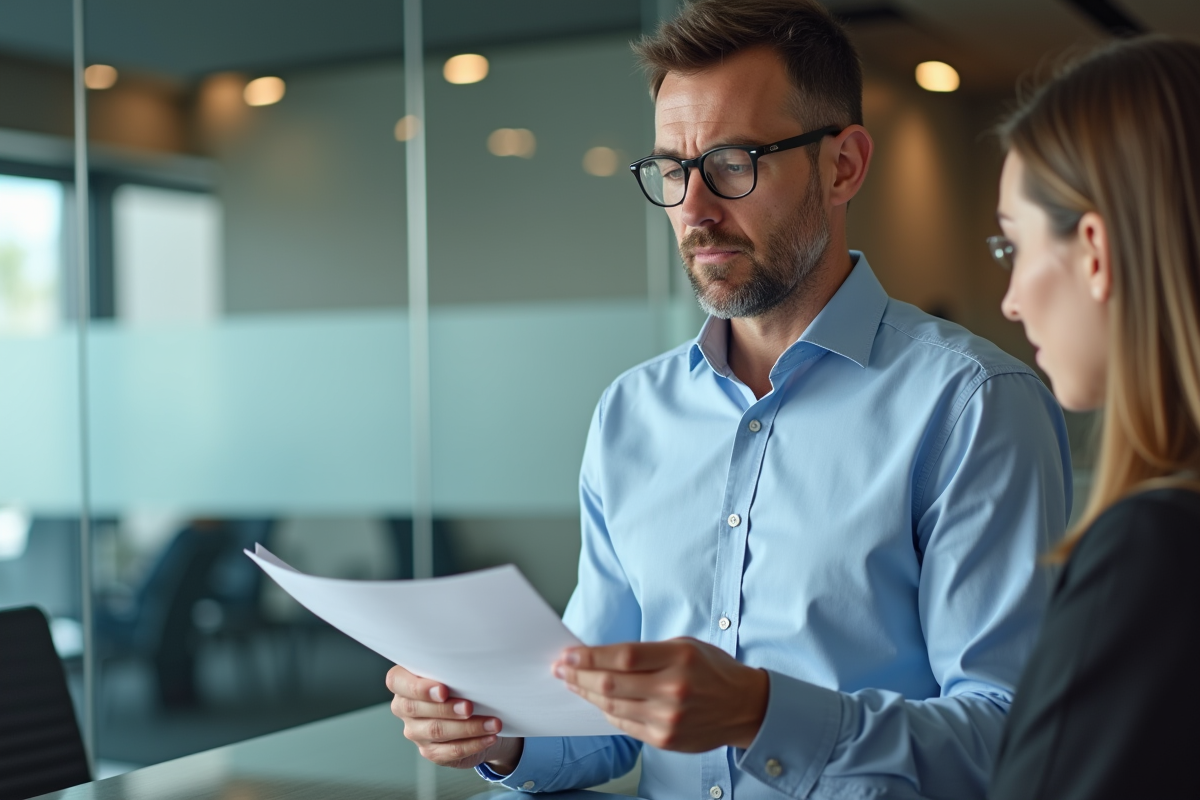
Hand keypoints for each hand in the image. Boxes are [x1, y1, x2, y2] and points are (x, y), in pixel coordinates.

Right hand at [386, 665, 523, 772]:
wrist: (475, 712)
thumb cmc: (460, 684)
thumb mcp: (453, 671)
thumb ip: (451, 667)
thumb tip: (472, 665)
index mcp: (403, 682)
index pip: (397, 682)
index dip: (419, 688)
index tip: (443, 690)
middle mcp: (404, 708)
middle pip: (417, 709)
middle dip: (446, 708)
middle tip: (469, 706)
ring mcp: (416, 732)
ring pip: (437, 731)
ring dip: (468, 727)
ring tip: (492, 723)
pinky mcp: (431, 751)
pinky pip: (451, 751)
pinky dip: (473, 744)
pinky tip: (489, 737)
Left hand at [552, 638, 768, 751]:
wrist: (745, 707)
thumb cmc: (712, 670)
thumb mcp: (683, 647)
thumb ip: (645, 652)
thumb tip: (600, 656)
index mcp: (678, 658)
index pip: (622, 657)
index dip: (589, 657)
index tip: (568, 655)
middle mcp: (673, 689)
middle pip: (611, 684)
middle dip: (579, 676)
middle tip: (561, 669)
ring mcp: (668, 718)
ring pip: (612, 707)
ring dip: (587, 694)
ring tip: (572, 684)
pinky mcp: (665, 739)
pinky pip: (624, 724)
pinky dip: (607, 712)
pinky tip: (597, 701)